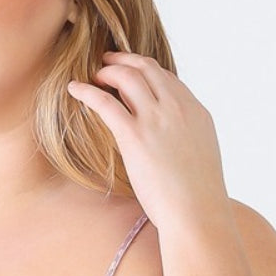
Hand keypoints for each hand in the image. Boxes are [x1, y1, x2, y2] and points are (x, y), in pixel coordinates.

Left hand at [67, 52, 230, 226]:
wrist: (198, 215)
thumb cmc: (199, 200)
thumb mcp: (200, 160)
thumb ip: (186, 142)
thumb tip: (174, 147)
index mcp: (196, 112)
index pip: (168, 80)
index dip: (147, 73)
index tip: (133, 74)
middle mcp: (177, 108)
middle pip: (148, 69)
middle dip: (126, 61)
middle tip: (109, 62)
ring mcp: (157, 119)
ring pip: (127, 77)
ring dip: (108, 71)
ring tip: (95, 75)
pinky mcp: (135, 135)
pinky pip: (105, 103)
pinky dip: (87, 91)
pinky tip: (74, 89)